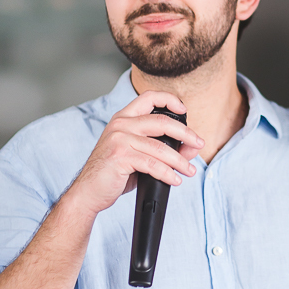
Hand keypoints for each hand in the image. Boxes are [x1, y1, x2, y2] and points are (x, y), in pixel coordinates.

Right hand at [69, 91, 203, 216]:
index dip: (169, 99)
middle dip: (186, 133)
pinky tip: (175, 180)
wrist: (88, 191)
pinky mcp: (120, 156)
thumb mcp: (139, 155)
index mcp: (123, 118)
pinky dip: (168, 173)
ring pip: (160, 147)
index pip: (148, 97)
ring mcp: (119, 139)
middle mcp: (120, 124)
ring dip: (180, 161)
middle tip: (199, 143)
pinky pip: (152, 164)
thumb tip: (192, 147)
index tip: (184, 109)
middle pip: (162, 121)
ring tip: (189, 170)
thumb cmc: (114, 173)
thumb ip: (164, 148)